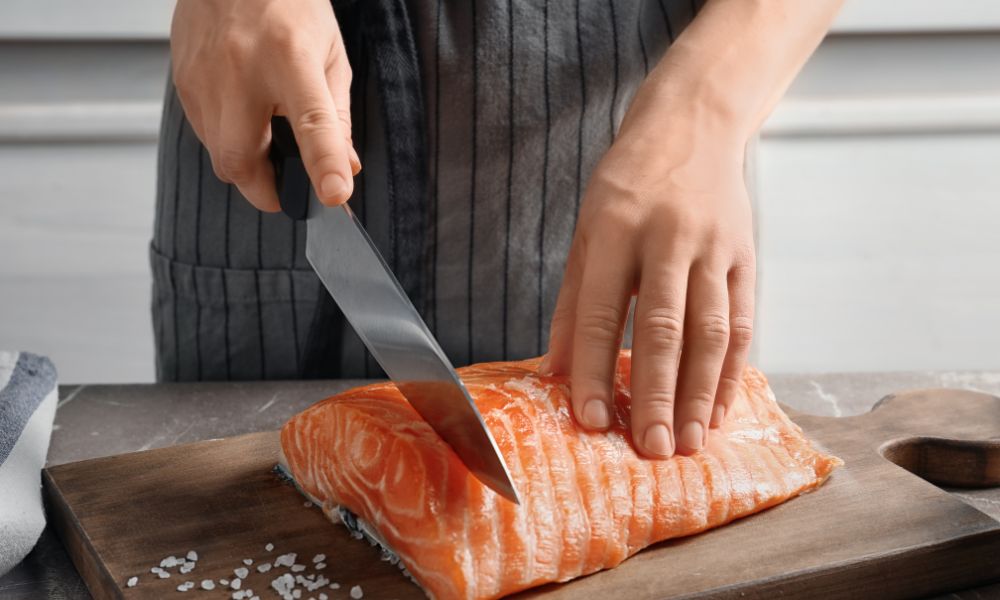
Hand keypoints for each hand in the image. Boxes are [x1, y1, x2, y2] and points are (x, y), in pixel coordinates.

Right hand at [170, 0, 359, 211]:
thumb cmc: (288, 6)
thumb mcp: (330, 54)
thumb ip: (337, 116)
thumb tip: (345, 167)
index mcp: (290, 57)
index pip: (311, 123)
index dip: (323, 165)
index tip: (334, 196)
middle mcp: (241, 68)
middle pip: (241, 159)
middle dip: (265, 190)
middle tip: (286, 190)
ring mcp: (204, 76)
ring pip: (218, 154)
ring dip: (246, 164)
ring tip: (267, 139)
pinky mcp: (183, 80)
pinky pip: (204, 133)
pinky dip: (227, 140)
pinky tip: (243, 116)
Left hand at [542, 77, 755, 457]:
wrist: (692, 126)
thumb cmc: (627, 185)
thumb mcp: (586, 230)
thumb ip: (573, 300)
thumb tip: (557, 369)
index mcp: (614, 228)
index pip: (602, 312)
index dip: (597, 369)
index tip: (593, 420)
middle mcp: (667, 237)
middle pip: (664, 328)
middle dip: (657, 395)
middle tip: (651, 449)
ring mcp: (713, 247)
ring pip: (711, 332)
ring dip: (700, 393)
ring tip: (689, 442)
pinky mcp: (744, 257)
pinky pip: (742, 322)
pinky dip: (731, 371)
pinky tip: (720, 410)